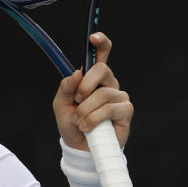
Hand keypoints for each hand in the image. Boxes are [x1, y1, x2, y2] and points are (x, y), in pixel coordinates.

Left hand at [53, 32, 133, 151]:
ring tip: (79, 122)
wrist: (80, 149)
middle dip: (85, 85)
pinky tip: (87, 127)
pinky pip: (111, 108)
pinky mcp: (126, 111)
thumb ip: (66, 88)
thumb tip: (76, 73)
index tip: (93, 37)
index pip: (101, 56)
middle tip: (77, 100)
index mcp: (92, 79)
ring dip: (86, 109)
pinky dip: (94, 118)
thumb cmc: (72, 125)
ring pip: (104, 93)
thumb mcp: (61, 105)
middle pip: (102, 69)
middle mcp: (108, 84)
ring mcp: (119, 96)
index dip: (100, 43)